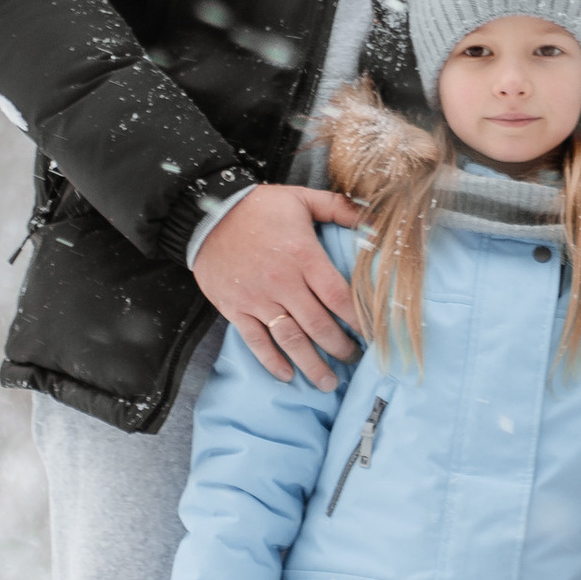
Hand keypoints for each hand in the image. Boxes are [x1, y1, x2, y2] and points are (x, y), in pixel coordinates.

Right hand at [194, 182, 362, 388]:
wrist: (207, 214)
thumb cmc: (258, 207)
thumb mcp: (301, 198)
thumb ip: (339, 208)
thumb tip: (374, 218)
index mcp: (303, 256)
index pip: (338, 297)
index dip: (358, 320)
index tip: (371, 335)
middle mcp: (282, 282)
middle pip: (318, 324)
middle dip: (339, 347)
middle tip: (353, 360)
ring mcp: (257, 298)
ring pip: (290, 339)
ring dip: (311, 363)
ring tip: (327, 382)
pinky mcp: (235, 308)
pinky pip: (256, 341)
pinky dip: (271, 361)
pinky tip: (286, 375)